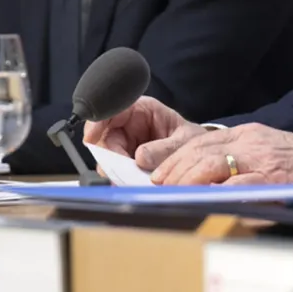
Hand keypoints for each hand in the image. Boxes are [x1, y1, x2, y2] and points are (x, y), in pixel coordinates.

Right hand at [84, 96, 202, 170]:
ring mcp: (126, 144)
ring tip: (129, 178)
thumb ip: (164, 148)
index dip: (98, 121)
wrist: (201, 156)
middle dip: (107, 155)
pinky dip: (119, 178)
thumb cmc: (193, 141)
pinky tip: (130, 182)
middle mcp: (130, 125)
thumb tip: (140, 158)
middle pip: (104, 137)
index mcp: (143, 110)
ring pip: (107, 156)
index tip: (91, 138)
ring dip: (114, 169)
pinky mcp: (126, 161)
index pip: (113, 109)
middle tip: (116, 171)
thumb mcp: (184, 141)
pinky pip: (115, 169)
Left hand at [150, 124, 292, 186]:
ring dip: (186, 179)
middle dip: (174, 167)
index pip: (200, 140)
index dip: (173, 154)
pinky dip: (216, 191)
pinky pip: (238, 183)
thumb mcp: (266, 152)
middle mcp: (251, 141)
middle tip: (157, 184)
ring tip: (171, 192)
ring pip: (212, 163)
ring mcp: (262, 158)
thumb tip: (203, 182)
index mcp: (247, 135)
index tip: (155, 169)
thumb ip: (238, 161)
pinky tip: (202, 199)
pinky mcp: (273, 176)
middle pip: (200, 149)